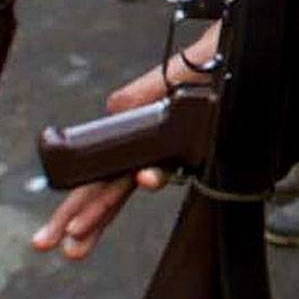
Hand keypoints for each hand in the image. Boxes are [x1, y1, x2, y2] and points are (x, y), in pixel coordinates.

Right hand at [29, 22, 220, 260]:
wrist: (244, 50)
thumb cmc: (208, 66)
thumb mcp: (166, 79)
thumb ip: (137, 97)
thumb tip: (111, 110)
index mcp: (142, 143)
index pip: (103, 181)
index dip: (81, 208)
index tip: (54, 236)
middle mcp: (158, 154)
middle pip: (112, 191)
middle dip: (83, 220)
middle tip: (58, 248)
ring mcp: (179, 152)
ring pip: (137, 184)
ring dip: (107, 208)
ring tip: (80, 232)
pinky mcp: (202, 144)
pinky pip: (176, 163)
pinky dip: (157, 172)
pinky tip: (144, 178)